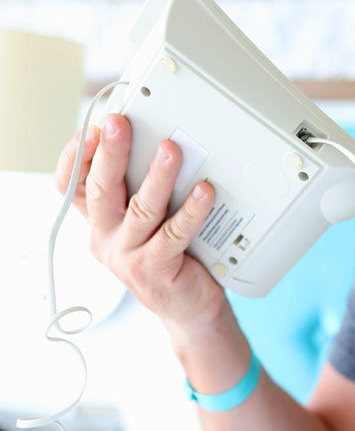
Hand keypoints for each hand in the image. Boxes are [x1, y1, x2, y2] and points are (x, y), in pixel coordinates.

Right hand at [53, 114, 226, 336]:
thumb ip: (143, 189)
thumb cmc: (170, 255)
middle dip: (110, 153)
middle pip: (101, 190)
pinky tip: (205, 192)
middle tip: (119, 124)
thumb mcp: (146, 221)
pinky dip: (191, 211)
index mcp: (100, 222)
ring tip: (171, 150)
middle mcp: (107, 237)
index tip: (91, 130)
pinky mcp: (156, 269)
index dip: (76, 158)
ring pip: (141, 210)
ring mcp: (129, 256)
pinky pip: (175, 234)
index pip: (73, 187)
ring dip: (157, 177)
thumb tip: (159, 142)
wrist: (188, 306)